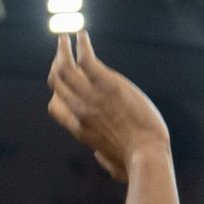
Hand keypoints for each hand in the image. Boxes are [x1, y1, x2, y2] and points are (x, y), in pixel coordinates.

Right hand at [47, 32, 168, 180]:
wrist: (147, 157)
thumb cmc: (135, 166)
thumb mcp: (113, 166)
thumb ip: (103, 159)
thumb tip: (99, 156)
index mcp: (80, 130)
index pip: (55, 107)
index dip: (57, 93)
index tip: (64, 83)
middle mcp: (80, 111)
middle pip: (57, 82)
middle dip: (58, 65)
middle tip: (64, 53)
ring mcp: (92, 97)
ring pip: (65, 67)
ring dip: (63, 49)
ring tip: (65, 38)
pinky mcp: (108, 85)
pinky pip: (86, 59)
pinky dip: (81, 45)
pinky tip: (82, 36)